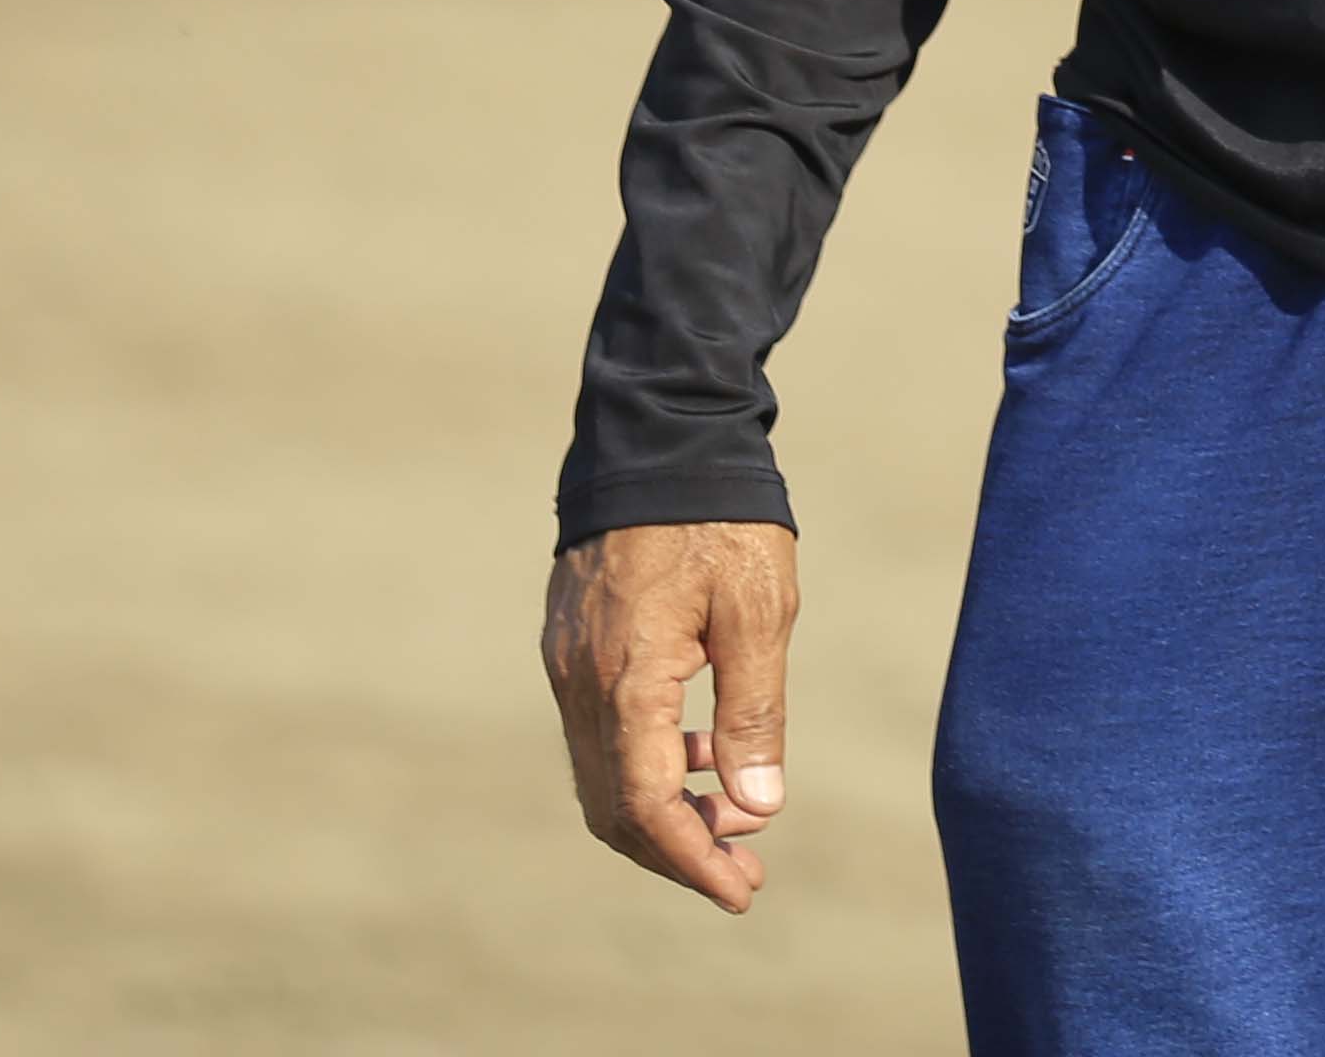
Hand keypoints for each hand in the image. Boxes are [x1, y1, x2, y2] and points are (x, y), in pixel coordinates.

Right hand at [543, 520, 798, 910]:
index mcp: (627, 679)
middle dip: (677, 850)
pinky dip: (645, 762)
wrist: (658, 433)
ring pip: (602, 774)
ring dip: (662, 810)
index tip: (742, 892)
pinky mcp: (570, 645)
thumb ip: (755, 713)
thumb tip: (757, 807)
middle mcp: (581, 682)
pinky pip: (599, 732)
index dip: (692, 861)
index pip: (646, 807)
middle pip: (613, 808)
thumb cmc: (720, 518)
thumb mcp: (758, 610)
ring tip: (734, 815)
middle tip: (744, 870)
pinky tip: (702, 748)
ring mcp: (566, 664)